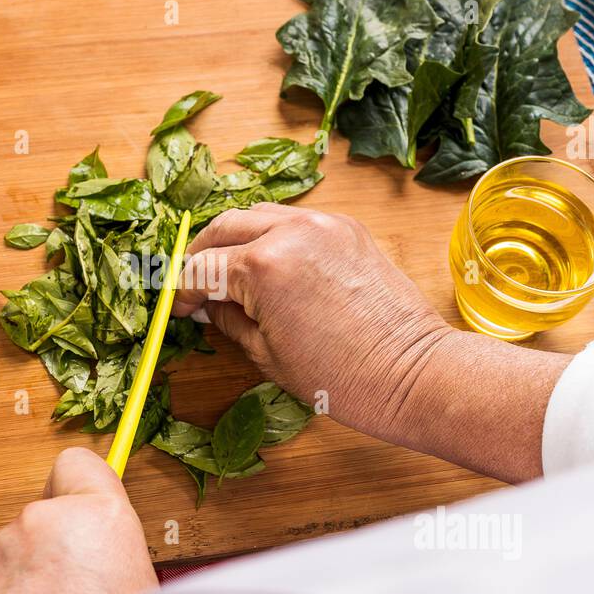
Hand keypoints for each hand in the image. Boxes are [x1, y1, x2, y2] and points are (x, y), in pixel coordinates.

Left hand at [0, 448, 157, 593]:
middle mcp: (33, 526)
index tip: (79, 509)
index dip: (79, 495)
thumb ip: (110, 549)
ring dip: (13, 588)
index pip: (77, 466)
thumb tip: (101, 546)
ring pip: (2, 559)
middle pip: (37, 523)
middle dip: (46, 557)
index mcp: (95, 520)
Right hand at [172, 204, 568, 480]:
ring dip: (236, 239)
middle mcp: (291, 231)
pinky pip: (295, 220)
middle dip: (202, 255)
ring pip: (259, 214)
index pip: (202, 269)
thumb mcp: (267, 355)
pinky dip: (273, 235)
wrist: (413, 374)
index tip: (180, 308)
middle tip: (194, 285)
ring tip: (228, 272)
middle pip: (224, 228)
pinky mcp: (348, 228)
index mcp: (263, 266)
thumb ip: (229, 320)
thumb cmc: (343, 378)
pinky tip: (269, 264)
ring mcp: (323, 224)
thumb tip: (208, 305)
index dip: (183, 292)